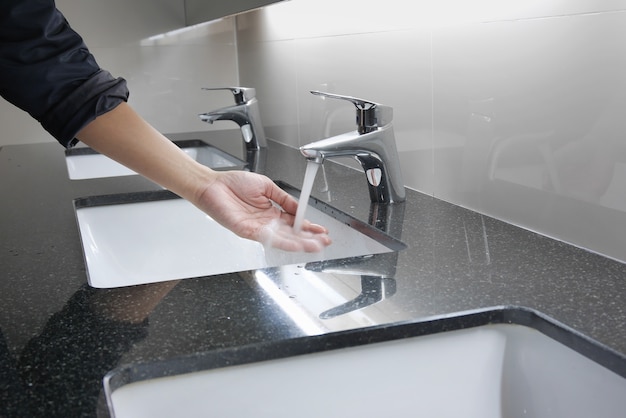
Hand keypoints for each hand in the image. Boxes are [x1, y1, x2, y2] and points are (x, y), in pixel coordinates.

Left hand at [195, 170, 330, 251]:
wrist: (213, 185)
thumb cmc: (233, 184)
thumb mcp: (267, 186)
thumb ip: (284, 199)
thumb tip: (299, 208)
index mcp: (272, 211)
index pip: (295, 223)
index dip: (309, 227)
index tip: (321, 230)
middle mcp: (266, 223)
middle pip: (292, 234)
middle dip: (309, 238)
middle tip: (324, 242)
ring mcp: (258, 229)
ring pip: (283, 239)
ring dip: (300, 243)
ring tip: (315, 246)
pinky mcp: (248, 232)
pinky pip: (268, 238)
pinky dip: (283, 241)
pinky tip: (295, 244)